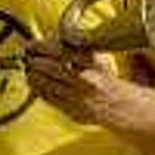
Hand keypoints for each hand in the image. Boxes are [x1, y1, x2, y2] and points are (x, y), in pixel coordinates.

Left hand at [25, 38, 148, 130]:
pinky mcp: (73, 113)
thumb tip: (51, 40)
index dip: (41, 47)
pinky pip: (49, 100)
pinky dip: (39, 90)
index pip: (60, 51)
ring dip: (33, 74)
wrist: (127, 109)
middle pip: (49, 68)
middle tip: (28, 55)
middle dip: (34, 60)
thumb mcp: (99, 58)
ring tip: (30, 68)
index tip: (32, 45)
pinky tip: (36, 83)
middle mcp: (86, 81)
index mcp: (93, 64)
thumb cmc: (110, 80)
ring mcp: (79, 99)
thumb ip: (78, 50)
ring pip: (46, 85)